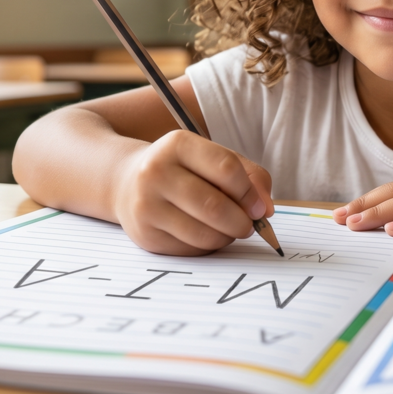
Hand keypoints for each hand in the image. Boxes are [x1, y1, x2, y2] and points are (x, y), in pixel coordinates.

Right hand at [113, 130, 273, 254]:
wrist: (126, 181)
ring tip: (228, 229)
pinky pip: (191, 249)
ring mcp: (147, 206)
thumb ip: (249, 175)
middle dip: (242, 222)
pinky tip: (205, 233)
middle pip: (215, 206)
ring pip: (205, 234)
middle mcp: (156, 172)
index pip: (226, 169)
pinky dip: (208, 246)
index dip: (250, 192)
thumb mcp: (212, 157)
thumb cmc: (182, 168)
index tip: (259, 207)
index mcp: (177, 144)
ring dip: (227, 237)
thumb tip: (266, 209)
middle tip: (248, 225)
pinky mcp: (146, 235)